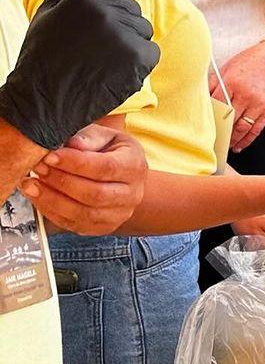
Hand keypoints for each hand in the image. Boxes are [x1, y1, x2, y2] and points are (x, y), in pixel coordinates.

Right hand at [0, 0, 159, 150]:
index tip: (96, 32)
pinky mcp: (136, 58)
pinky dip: (141, 64)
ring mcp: (123, 35)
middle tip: (98, 52)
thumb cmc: (43, 56)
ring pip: (144, 32)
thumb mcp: (49, 13)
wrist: (42, 101)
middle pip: (134, 12)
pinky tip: (118, 72)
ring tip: (106, 62)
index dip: (111, 12)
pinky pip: (152, 53)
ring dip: (132, 47)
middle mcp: (106, 12)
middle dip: (122, 29)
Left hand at [19, 121, 147, 234]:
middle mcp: (132, 194)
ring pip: (84, 213)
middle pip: (95, 194)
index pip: (105, 168)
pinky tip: (38, 197)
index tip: (51, 156)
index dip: (76, 163)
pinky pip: (75, 225)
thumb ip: (88, 137)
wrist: (121, 175)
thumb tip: (72, 144)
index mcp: (134, 166)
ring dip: (52, 199)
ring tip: (31, 184)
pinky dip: (52, 212)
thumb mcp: (104, 136)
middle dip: (61, 181)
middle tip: (38, 167)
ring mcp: (119, 214)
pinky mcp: (103, 227)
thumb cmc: (110, 151)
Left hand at [210, 42, 264, 151]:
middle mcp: (246, 95)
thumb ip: (213, 84)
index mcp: (233, 82)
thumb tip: (202, 98)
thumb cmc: (251, 62)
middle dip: (219, 131)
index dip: (210, 116)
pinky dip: (247, 140)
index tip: (204, 124)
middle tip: (211, 139)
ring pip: (242, 128)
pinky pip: (256, 129)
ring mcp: (258, 104)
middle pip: (229, 119)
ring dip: (232, 139)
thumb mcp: (227, 68)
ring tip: (224, 144)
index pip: (217, 105)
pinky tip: (240, 145)